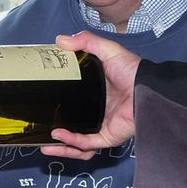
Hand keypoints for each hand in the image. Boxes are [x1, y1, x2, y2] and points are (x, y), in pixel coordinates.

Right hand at [42, 32, 141, 159]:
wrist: (147, 87)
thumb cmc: (133, 71)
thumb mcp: (107, 51)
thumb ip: (86, 42)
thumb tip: (60, 40)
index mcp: (96, 96)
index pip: (73, 105)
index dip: (57, 106)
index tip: (42, 102)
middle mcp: (98, 114)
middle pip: (74, 128)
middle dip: (57, 136)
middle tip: (38, 131)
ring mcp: (102, 127)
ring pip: (79, 144)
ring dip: (62, 147)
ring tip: (45, 144)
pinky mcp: (107, 137)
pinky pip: (86, 144)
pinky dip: (71, 142)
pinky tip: (57, 135)